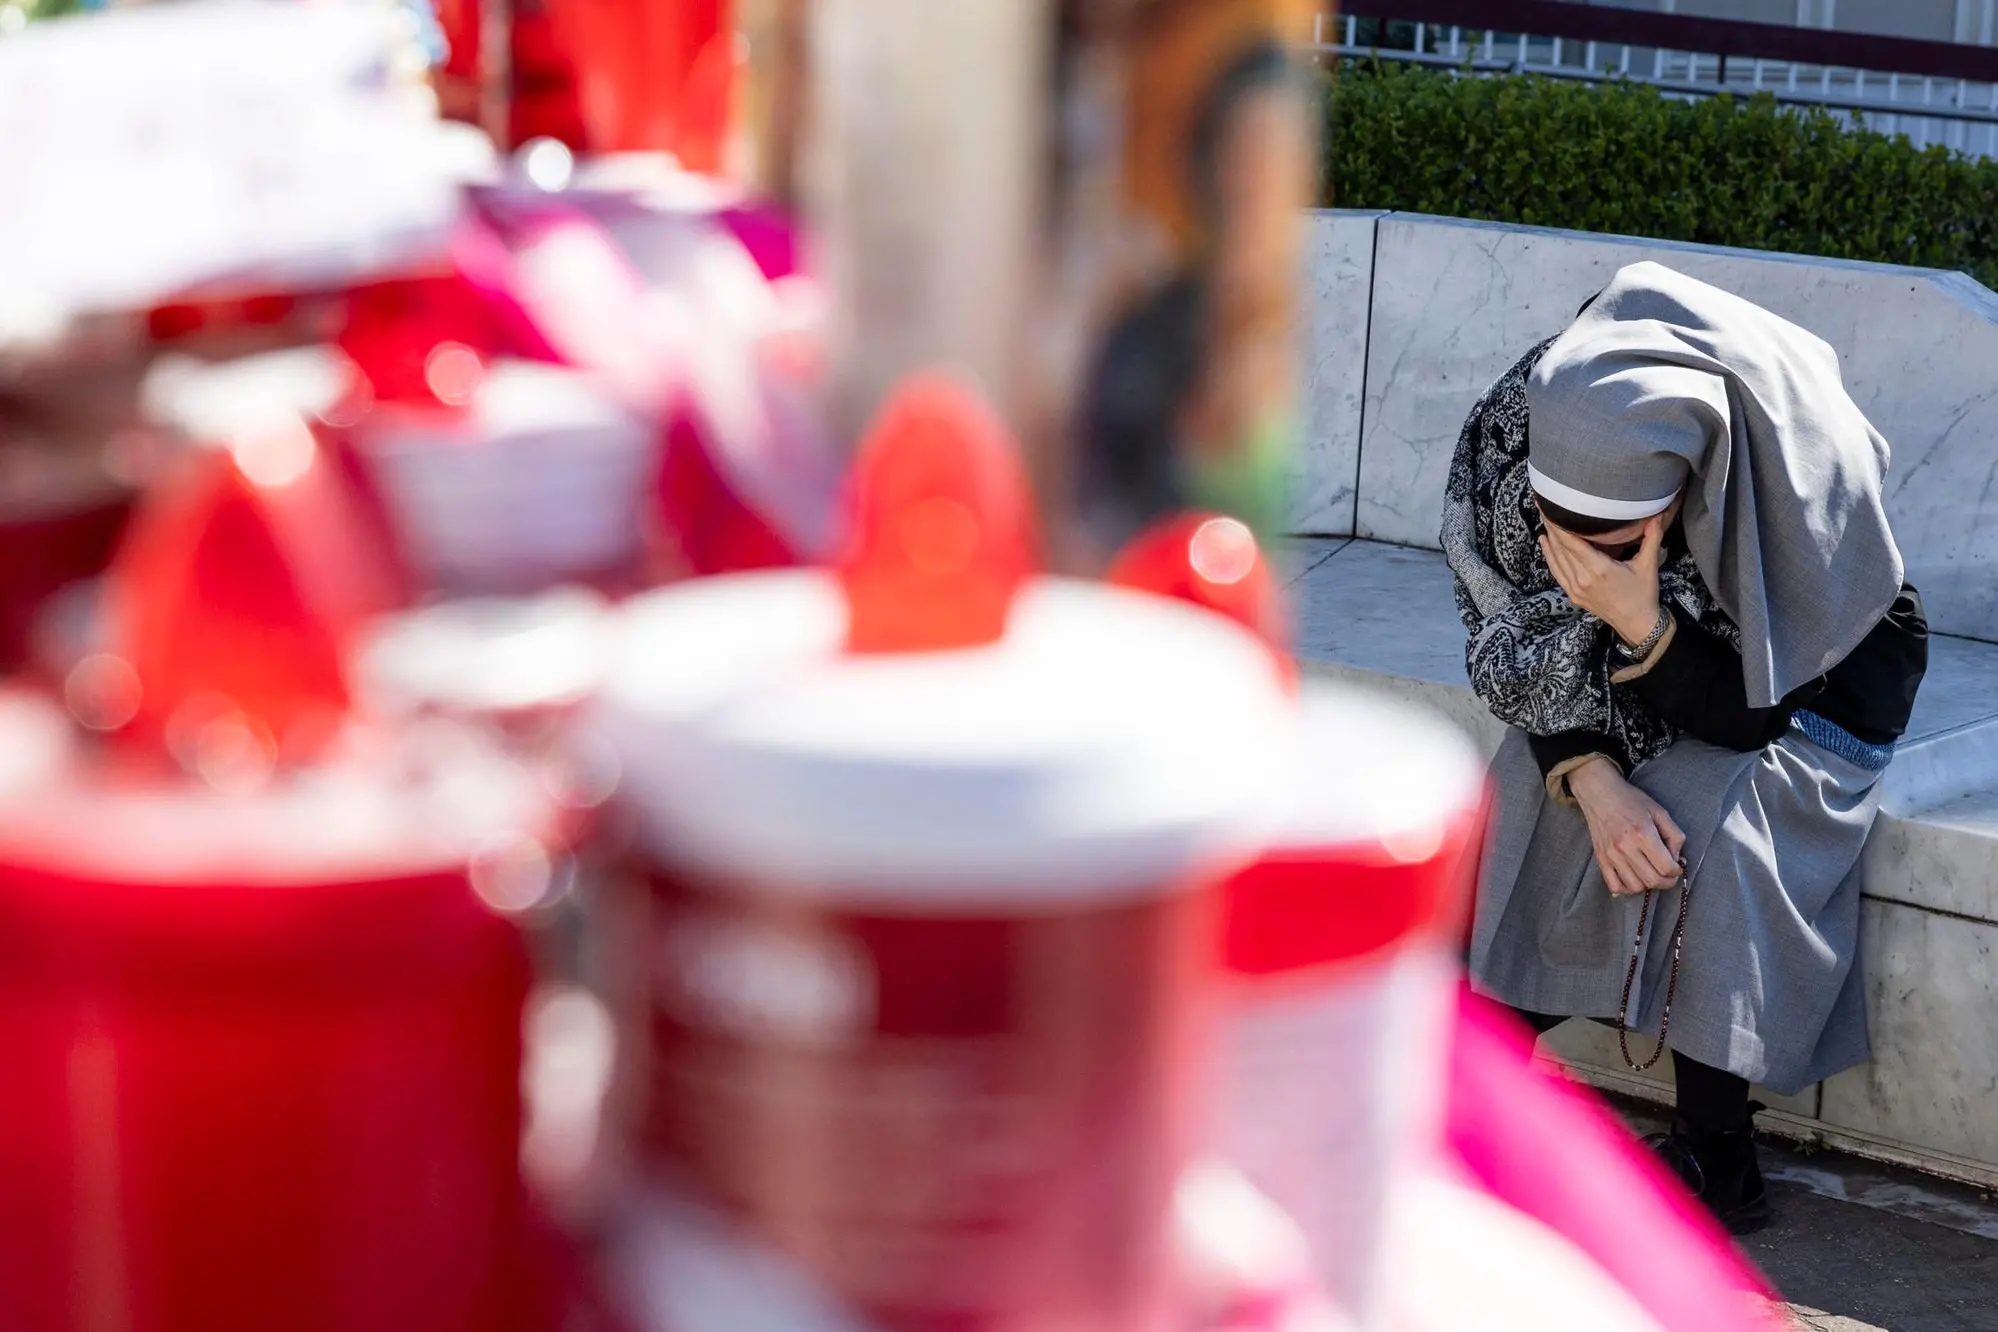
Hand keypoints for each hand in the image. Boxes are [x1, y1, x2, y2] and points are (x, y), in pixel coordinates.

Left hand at [1538, 514, 1665, 645]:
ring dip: (1549, 539)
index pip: (1572, 543)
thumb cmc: (1643, 594)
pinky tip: (1545, 542)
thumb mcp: (1648, 564)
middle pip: (1560, 548)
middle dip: (1551, 527)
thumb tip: (1657, 514)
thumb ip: (1652, 537)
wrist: (1637, 624)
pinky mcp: (1573, 595)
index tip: (1553, 508)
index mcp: (1599, 569)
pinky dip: (1549, 556)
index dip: (1559, 525)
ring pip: (1556, 559)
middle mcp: (1583, 579)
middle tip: (1544, 507)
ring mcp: (1576, 588)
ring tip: (1544, 519)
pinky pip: (1556, 572)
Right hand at [1566, 757, 1685, 895]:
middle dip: (1667, 882)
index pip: (1666, 867)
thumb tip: (1677, 859)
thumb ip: (1674, 836)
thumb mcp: (1660, 812)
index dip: (1677, 871)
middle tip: (1669, 874)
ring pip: (1635, 887)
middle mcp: (1626, 847)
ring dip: (1648, 885)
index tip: (1677, 866)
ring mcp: (1611, 855)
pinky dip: (1627, 888)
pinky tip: (1634, 878)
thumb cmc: (1631, 801)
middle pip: (1653, 880)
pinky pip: (1615, 886)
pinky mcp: (1601, 859)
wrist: (1599, 794)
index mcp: (1644, 834)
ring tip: (1651, 873)